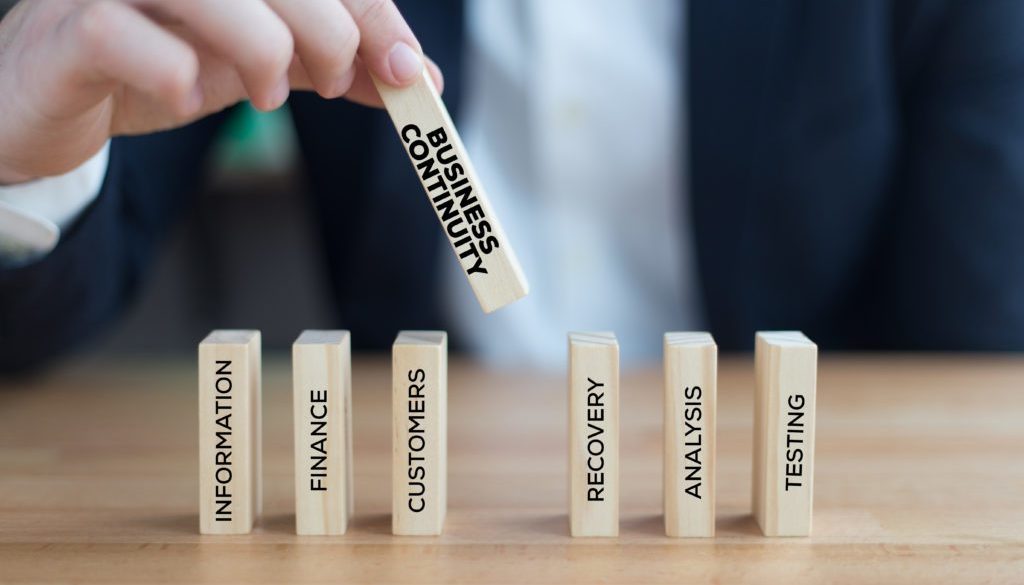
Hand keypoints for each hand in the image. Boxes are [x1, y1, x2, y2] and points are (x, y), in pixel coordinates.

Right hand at [0, 0, 443, 183]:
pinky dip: (172, 73)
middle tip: (333, 82)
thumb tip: (416, 77)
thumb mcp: (263, 63)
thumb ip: (335, 65)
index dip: (371, 13)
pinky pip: (122, 36)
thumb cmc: (159, 63)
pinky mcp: (68, 33)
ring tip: (268, 95)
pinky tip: (187, 97)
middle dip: (329, 33)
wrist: (58, 98)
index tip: (407, 68)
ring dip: (262, 49)